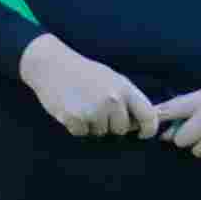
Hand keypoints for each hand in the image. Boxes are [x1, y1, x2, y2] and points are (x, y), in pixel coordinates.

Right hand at [17, 33, 154, 139]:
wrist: (52, 65)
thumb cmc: (84, 73)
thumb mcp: (111, 79)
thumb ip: (127, 99)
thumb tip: (139, 124)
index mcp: (124, 88)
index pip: (148, 115)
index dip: (148, 129)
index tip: (143, 134)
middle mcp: (112, 100)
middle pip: (121, 129)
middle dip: (111, 125)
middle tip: (96, 107)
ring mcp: (93, 110)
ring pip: (101, 133)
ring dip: (92, 125)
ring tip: (82, 104)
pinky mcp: (75, 119)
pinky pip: (82, 134)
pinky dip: (77, 126)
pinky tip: (71, 109)